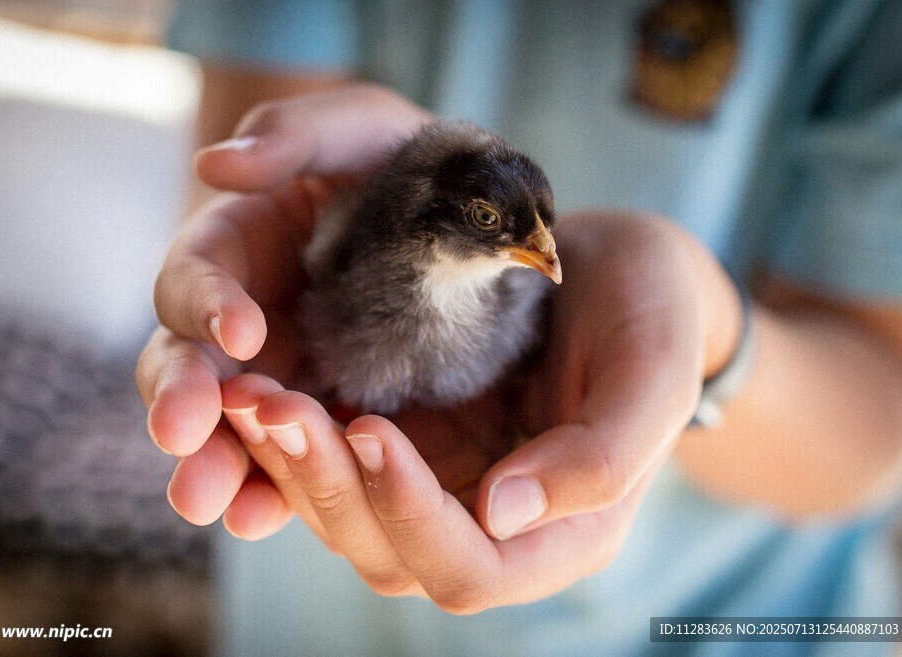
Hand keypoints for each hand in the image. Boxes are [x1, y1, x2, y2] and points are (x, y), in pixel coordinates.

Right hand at [136, 84, 432, 538]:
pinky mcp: (323, 418)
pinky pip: (288, 459)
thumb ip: (296, 135)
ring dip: (216, 462)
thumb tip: (214, 166)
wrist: (473, 220)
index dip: (205, 303)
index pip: (196, 274)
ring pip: (227, 425)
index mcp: (236, 246)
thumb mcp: (363, 127)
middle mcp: (241, 319)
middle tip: (184, 438)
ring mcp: (279, 374)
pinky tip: (264, 517)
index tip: (242, 332)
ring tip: (214, 503)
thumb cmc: (412, 162)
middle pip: (187, 363)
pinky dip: (272, 489)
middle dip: (182, 400)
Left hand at [215, 209, 741, 609]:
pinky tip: (256, 385)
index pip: (470, 567)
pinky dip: (291, 434)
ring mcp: (441, 488)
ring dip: (289, 464)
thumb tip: (502, 515)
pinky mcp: (408, 444)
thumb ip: (601, 456)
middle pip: (388, 553)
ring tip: (248, 397)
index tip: (371, 428)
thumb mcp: (653, 371)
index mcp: (560, 533)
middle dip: (324, 487)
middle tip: (272, 409)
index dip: (411, 515)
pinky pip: (334, 462)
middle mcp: (489, 526)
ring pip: (345, 514)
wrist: (617, 272)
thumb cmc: (652, 314)